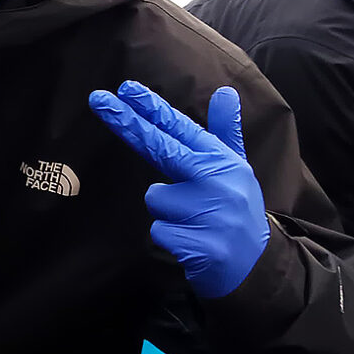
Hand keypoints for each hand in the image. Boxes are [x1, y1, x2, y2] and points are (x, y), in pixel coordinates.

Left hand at [89, 82, 269, 298]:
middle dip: (127, 123)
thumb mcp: (236, 168)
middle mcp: (216, 182)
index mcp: (222, 161)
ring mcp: (209, 214)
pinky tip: (192, 242)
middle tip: (97, 99)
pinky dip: (170, 237)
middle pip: (160, 148)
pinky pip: (158, 231)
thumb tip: (225, 91)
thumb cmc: (236, 208)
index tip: (126, 88)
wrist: (256, 265)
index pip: (180, 128)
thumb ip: (226, 131)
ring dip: (166, 211)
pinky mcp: (199, 246)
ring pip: (155, 199)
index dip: (151, 108)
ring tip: (193, 221)